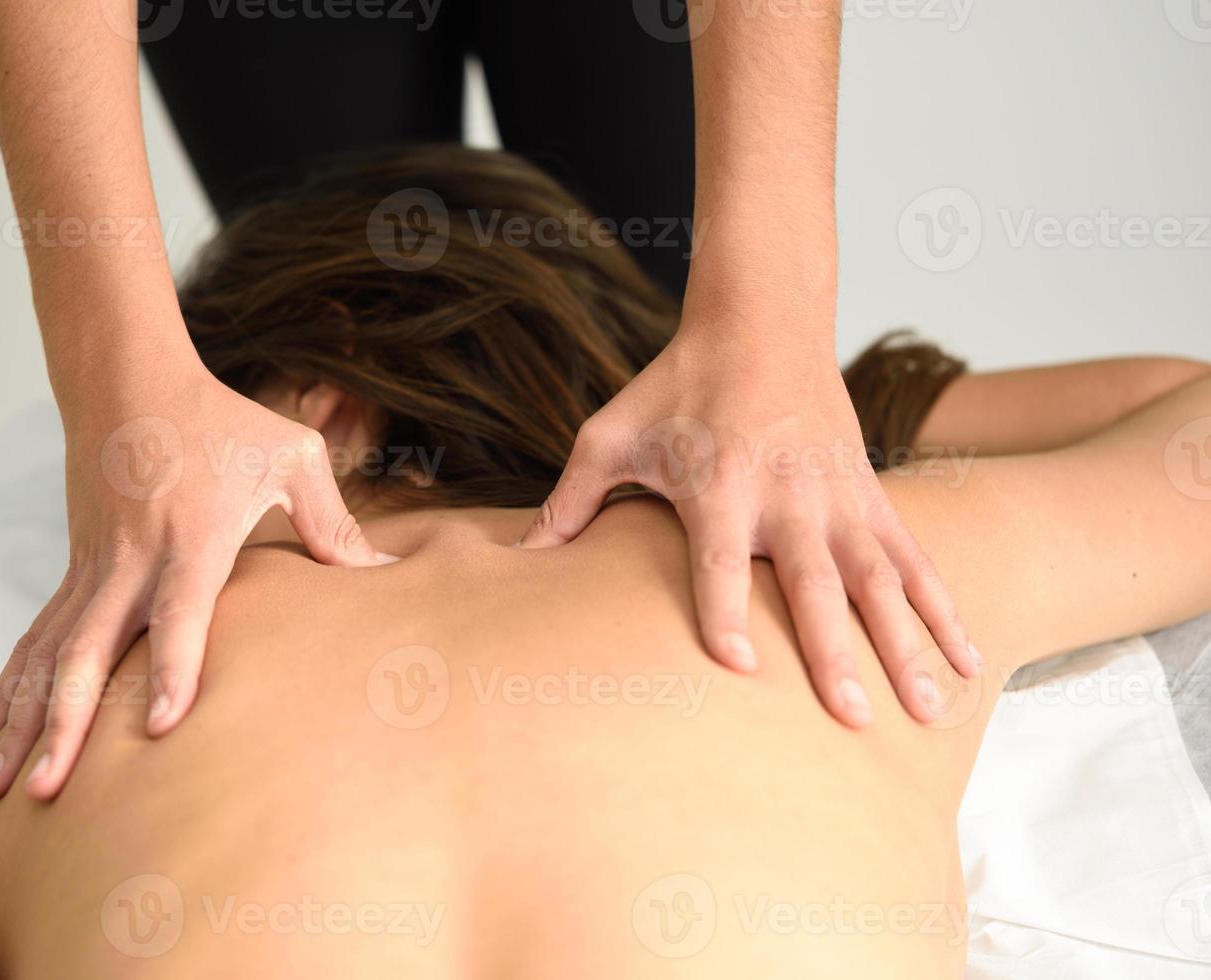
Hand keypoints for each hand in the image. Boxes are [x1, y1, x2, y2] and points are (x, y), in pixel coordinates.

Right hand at [0, 357, 385, 797]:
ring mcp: (92, 569)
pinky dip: (7, 690)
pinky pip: (35, 640)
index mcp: (191, 537)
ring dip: (23, 722)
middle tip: (50, 791)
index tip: (161, 728)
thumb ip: (335, 521)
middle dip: (69, 725)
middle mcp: (131, 561)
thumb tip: (387, 570)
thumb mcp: (292, 457)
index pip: (180, 613)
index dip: (173, 669)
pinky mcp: (74, 572)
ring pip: (49, 656)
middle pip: (91, 651)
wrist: (128, 380)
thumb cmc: (219, 420)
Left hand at [517, 321, 978, 727]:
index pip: (718, 561)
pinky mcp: (870, 496)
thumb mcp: (610, 433)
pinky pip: (915, 560)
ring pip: (880, 580)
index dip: (723, 612)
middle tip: (850, 718)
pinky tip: (971, 658)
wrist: (760, 322)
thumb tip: (517, 554)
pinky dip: (945, 608)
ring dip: (907, 643)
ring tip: (931, 707)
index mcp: (719, 483)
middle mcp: (787, 496)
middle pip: (812, 583)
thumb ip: (568, 497)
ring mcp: (838, 497)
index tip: (735, 667)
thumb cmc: (675, 385)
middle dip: (833, 651)